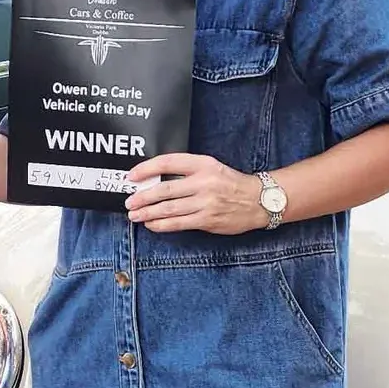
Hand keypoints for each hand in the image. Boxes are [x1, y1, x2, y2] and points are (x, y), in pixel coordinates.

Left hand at [123, 153, 264, 234]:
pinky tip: (152, 224)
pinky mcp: (207, 220)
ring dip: (148, 213)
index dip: (146, 169)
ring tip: (135, 215)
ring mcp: (206, 203)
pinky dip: (162, 225)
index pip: (168, 163)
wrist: (259, 200)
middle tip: (129, 201)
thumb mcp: (211, 168)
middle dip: (142, 197)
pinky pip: (179, 223)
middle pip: (164, 189)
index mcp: (203, 164)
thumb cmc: (231, 183)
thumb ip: (187, 172)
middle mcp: (204, 182)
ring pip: (169, 209)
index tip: (132, 176)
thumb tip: (156, 181)